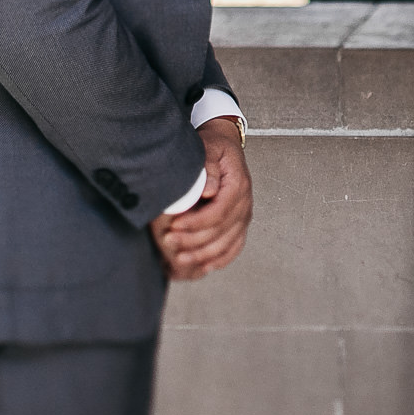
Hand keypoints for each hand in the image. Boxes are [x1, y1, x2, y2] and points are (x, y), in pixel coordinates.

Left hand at [152, 117, 252, 281]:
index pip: (219, 212)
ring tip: (179, 259)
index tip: (173, 226)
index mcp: (238, 186)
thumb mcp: (210, 148)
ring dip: (203, 255)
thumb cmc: (214, 148)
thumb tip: (210, 190)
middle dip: (194, 241)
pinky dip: (219, 259)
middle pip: (222, 231)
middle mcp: (244, 204)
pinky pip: (234, 247)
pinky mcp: (240, 224)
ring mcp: (244, 216)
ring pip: (227, 244)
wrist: (225, 147)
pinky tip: (203, 267)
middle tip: (168, 242)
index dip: (196, 223)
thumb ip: (208, 166)